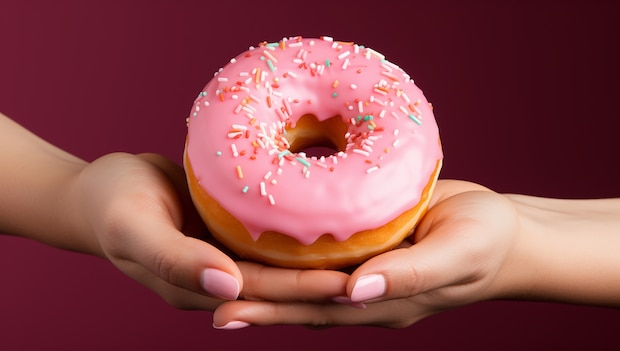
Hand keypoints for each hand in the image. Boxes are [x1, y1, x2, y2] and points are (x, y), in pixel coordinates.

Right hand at [76, 152, 352, 311]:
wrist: (97, 192)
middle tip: (378, 262)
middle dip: (327, 276)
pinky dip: (298, 229)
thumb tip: (228, 287)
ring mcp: (226, 255)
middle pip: (283, 282)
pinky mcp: (230, 230)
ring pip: (282, 260)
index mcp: (201, 286)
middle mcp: (222, 276)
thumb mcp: (133, 230)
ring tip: (369, 240)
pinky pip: (270, 234)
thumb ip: (176, 260)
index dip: (306, 289)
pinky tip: (328, 215)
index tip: (350, 281)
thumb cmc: (110, 208)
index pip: (266, 293)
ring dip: (319, 255)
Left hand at [213, 180, 519, 327]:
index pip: (314, 308)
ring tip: (216, 272)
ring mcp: (364, 273)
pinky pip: (321, 255)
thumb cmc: (487, 244)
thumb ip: (410, 276)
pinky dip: (290, 255)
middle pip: (298, 300)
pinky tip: (263, 240)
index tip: (225, 307)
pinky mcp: (368, 248)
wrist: (506, 234)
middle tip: (203, 295)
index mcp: (381, 300)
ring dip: (263, 280)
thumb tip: (355, 293)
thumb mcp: (457, 255)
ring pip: (304, 281)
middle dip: (252, 299)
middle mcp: (363, 293)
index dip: (270, 308)